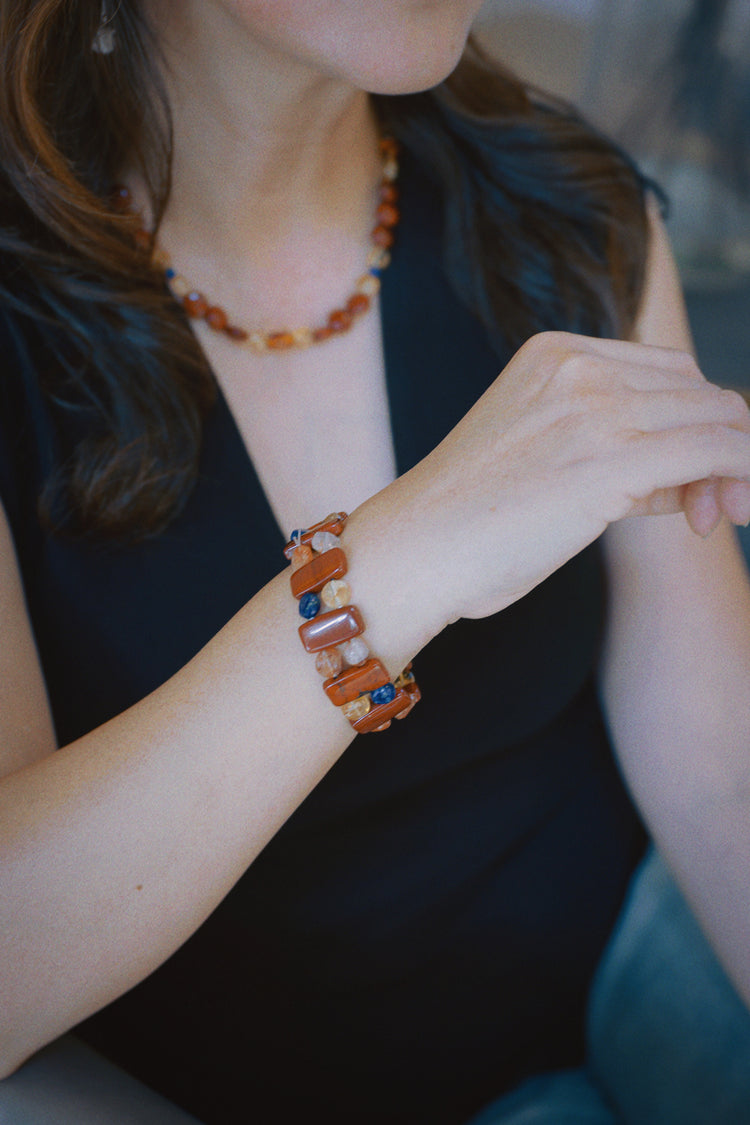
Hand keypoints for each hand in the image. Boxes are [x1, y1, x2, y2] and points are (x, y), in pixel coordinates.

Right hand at [400, 331, 749, 624]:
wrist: (415, 550)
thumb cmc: (470, 518)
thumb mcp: (540, 453)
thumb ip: (612, 445)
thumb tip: (696, 476)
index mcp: (555, 352)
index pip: (664, 371)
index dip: (692, 421)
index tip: (687, 483)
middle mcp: (577, 367)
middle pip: (696, 389)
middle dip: (721, 443)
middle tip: (708, 509)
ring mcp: (593, 410)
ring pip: (716, 416)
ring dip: (735, 465)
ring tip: (710, 517)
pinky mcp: (609, 462)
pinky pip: (714, 452)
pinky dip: (743, 473)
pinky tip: (738, 505)